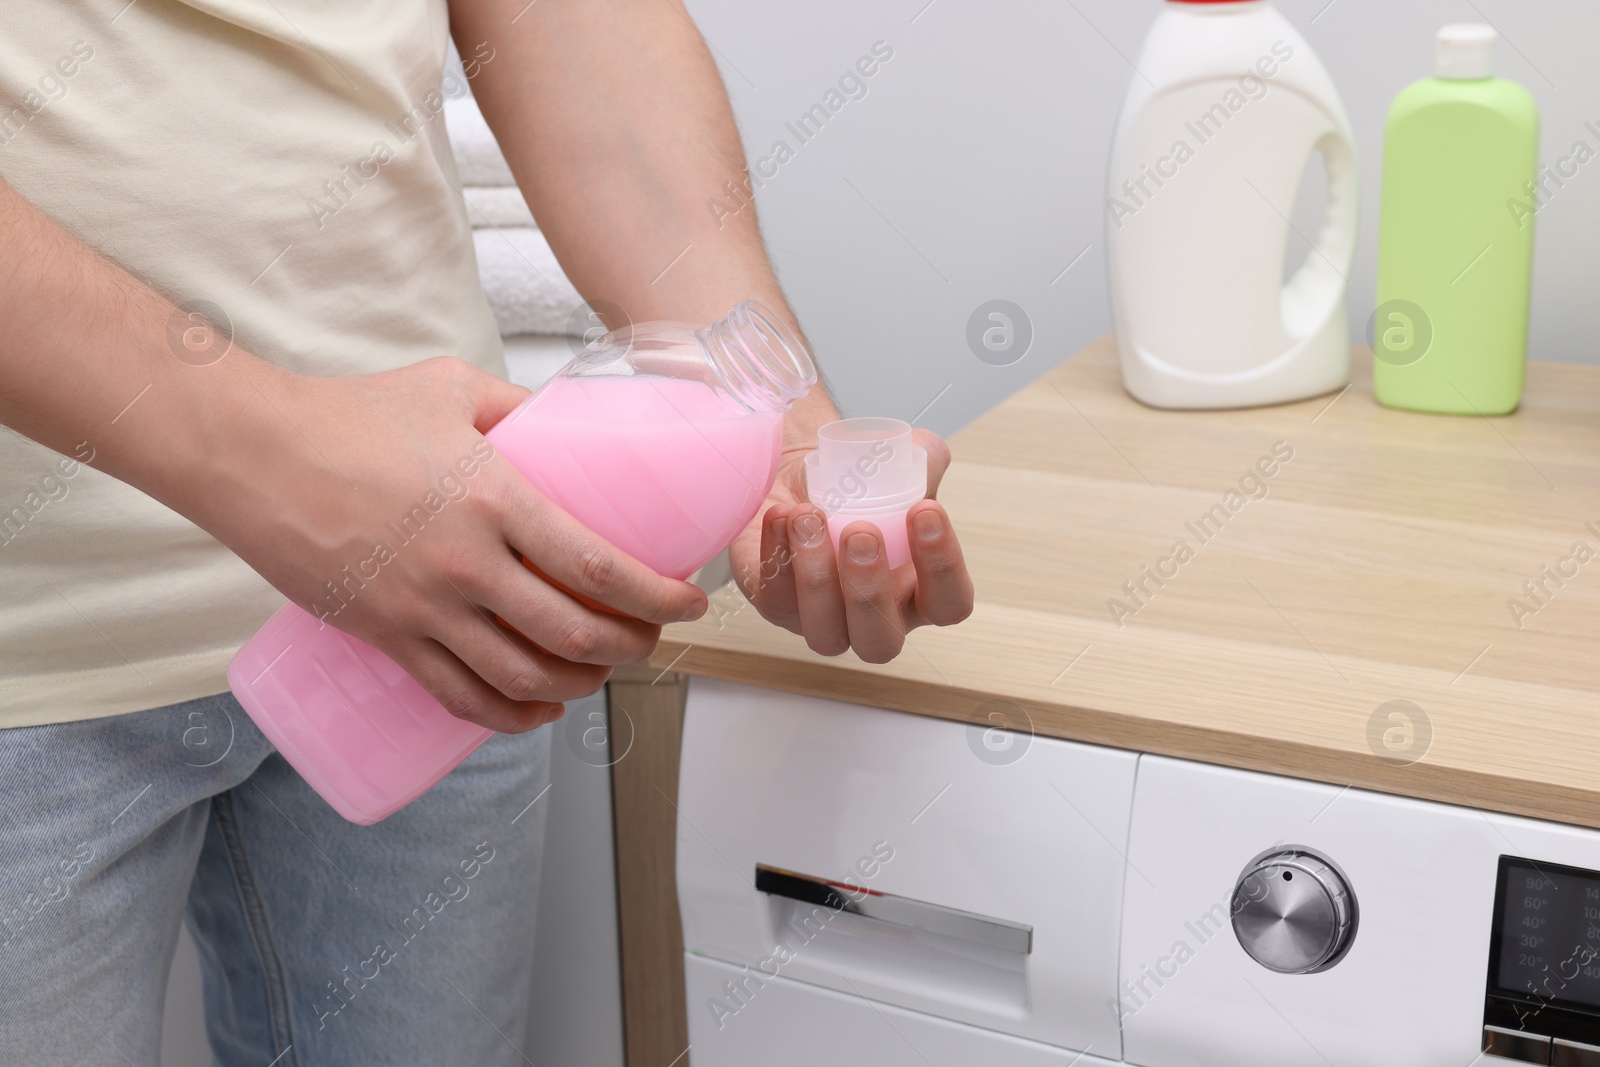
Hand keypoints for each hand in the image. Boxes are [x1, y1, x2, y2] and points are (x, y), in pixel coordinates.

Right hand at [189, 357, 706, 732]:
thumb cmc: (350, 413)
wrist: (251, 452)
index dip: (658, 597)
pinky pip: (458, 697)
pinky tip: (539, 709)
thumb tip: (566, 423)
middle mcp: (466, 565)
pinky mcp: (386, 637)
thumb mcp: (452, 388)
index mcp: (495, 499)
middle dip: (630, 647)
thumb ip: (517, 407)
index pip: (600, 568)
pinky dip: (509, 716)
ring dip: (578, 685)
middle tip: (650, 638)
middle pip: (573, 634)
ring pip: (522, 675)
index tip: (689, 603)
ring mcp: (422, 610)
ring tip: (601, 671)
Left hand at [728, 428, 973, 662]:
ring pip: (824, 632)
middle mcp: (873, 617)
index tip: (923, 510)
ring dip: (817, 575)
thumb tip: (923, 453)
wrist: (802, 478)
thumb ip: (923, 457)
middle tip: (861, 532)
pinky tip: (780, 514)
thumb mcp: (899, 465)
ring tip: (808, 515)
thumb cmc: (860, 486)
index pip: (949, 603)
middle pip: (881, 642)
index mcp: (919, 591)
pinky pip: (775, 599)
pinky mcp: (776, 605)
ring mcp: (822, 620)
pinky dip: (776, 555)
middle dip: (869, 589)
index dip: (942, 565)